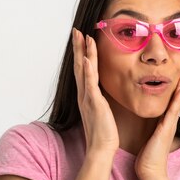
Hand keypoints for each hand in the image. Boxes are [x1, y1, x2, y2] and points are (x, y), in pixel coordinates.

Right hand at [71, 28, 118, 154]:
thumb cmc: (103, 133)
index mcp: (86, 96)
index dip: (81, 54)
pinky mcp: (94, 103)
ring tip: (82, 36)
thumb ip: (99, 101)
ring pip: (83, 70)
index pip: (82, 70)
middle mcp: (84, 95)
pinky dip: (87, 70)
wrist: (101, 148)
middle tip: (76, 31)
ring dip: (82, 52)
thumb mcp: (101, 112)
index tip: (81, 39)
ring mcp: (87, 98)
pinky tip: (87, 58)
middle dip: (78, 47)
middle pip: (78, 66)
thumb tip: (101, 95)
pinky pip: (90, 84)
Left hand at [135, 63, 179, 179]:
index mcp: (165, 120)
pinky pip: (173, 110)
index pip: (173, 97)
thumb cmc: (148, 154)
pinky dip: (178, 99)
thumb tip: (150, 117)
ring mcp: (170, 123)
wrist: (150, 169)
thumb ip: (153, 125)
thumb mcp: (150, 134)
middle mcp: (170, 119)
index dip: (177, 83)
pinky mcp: (167, 128)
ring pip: (179, 99)